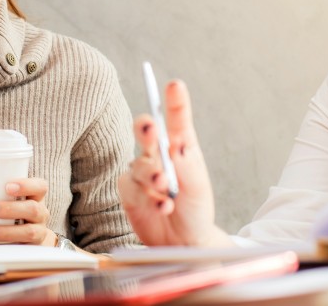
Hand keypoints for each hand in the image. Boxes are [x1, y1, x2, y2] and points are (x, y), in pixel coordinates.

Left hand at [0, 178, 55, 246]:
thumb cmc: (11, 215)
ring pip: (29, 231)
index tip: (7, 186)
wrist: (28, 240)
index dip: (27, 185)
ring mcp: (39, 232)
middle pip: (33, 209)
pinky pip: (21, 249)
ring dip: (6, 231)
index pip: (40, 186)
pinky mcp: (32, 250)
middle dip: (10, 209)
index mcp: (34, 197)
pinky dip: (4, 247)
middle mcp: (40, 213)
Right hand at [118, 80, 232, 246]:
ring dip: (152, 175)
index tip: (175, 86)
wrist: (184, 241)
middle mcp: (158, 155)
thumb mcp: (198, 187)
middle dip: (146, 128)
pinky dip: (149, 198)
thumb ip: (187, 166)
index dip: (175, 102)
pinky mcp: (129, 192)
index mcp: (180, 147)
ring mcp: (141, 172)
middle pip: (146, 132)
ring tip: (165, 188)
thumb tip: (176, 145)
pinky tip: (163, 206)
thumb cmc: (194, 209)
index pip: (177, 120)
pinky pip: (132, 189)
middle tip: (151, 129)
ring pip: (139, 165)